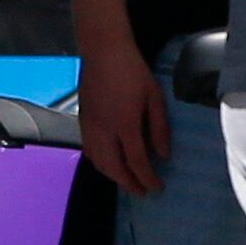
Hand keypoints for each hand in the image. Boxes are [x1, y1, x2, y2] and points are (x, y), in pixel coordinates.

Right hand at [77, 34, 171, 195]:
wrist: (104, 52)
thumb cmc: (133, 71)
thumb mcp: (155, 98)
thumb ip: (159, 128)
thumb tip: (163, 154)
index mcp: (124, 124)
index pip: (135, 161)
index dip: (146, 178)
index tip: (156, 188)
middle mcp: (103, 129)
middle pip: (113, 167)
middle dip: (128, 183)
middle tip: (143, 192)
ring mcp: (89, 126)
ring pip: (98, 161)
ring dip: (113, 176)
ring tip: (128, 181)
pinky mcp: (82, 120)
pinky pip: (89, 150)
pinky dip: (100, 163)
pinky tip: (110, 164)